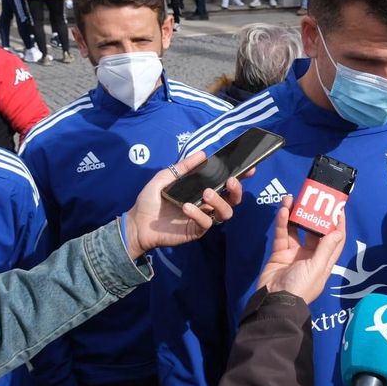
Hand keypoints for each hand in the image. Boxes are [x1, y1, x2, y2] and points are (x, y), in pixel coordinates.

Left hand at [123, 151, 243, 258]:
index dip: (241, 177)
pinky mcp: (196, 231)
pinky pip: (206, 223)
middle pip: (233, 200)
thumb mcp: (165, 177)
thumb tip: (203, 154)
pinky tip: (187, 207)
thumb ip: (183, 167)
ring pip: (226, 213)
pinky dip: (198, 214)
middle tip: (230, 181)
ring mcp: (203, 218)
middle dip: (237, 190)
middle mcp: (207, 204)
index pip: (227, 184)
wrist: (137, 222)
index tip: (249, 168)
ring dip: (220, 201)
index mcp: (204, 190)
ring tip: (207, 194)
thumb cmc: (151, 199)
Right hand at [257, 197, 346, 303]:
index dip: (338, 225)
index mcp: (324, 262)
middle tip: (313, 198)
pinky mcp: (280, 253)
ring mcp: (294, 254)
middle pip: (315, 232)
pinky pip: (283, 234)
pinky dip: (283, 223)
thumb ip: (326, 248)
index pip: (335, 240)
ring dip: (295, 214)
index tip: (338, 208)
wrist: (275, 301)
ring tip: (293, 198)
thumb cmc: (301, 287)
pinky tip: (284, 210)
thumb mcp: (317, 268)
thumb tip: (338, 231)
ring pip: (296, 230)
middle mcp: (311, 256)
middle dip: (314, 215)